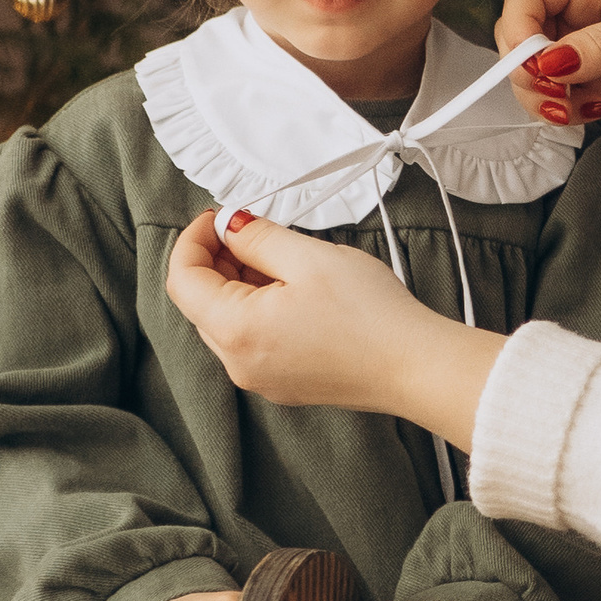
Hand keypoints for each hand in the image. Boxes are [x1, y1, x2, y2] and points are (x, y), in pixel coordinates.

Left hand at [165, 209, 499, 448]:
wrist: (418, 369)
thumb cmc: (372, 316)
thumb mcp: (309, 257)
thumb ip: (258, 237)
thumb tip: (231, 226)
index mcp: (236, 331)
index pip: (182, 280)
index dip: (193, 239)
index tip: (218, 217)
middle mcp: (238, 363)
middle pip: (201, 303)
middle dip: (217, 259)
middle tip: (252, 230)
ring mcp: (260, 378)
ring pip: (227, 321)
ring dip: (239, 283)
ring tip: (281, 257)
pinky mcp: (284, 383)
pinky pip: (252, 340)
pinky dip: (259, 309)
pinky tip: (293, 290)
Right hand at [494, 0, 600, 124]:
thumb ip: (598, 46)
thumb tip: (547, 63)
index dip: (517, 30)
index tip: (530, 66)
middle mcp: (576, 8)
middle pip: (520, 37)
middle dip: (527, 73)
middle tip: (554, 99)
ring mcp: (582, 43)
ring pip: (534, 72)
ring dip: (543, 98)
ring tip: (574, 111)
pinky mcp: (592, 75)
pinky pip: (557, 95)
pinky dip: (564, 110)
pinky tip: (594, 112)